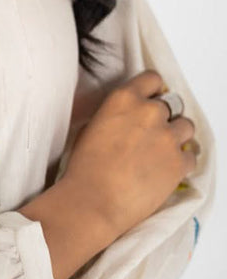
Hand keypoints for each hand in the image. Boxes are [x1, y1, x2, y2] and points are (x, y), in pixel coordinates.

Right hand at [60, 69, 196, 238]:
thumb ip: (118, 114)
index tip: (152, 100)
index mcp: (125, 98)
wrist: (95, 200)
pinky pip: (192, 156)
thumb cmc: (86, 165)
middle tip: (154, 134)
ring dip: (177, 136)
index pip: (152, 78)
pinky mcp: (179, 163)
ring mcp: (167, 137)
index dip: (153, 90)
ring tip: (164, 151)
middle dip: (165, 117)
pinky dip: (182, 162)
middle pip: (172, 104)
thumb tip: (128, 119)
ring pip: (187, 126)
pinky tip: (167, 169)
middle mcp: (150, 111)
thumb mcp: (94, 125)